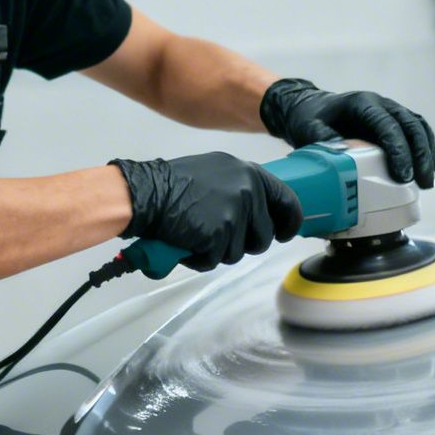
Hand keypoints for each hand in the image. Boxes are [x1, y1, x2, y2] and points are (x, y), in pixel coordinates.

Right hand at [111, 153, 303, 269]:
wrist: (145, 194)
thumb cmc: (173, 185)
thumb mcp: (216, 174)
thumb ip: (240, 189)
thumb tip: (258, 213)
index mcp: (250, 174)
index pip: (286, 202)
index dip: (289, 223)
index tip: (284, 233)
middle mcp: (248, 192)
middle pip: (263, 236)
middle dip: (244, 243)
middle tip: (219, 237)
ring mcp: (235, 214)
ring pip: (238, 252)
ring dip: (218, 251)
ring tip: (196, 234)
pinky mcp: (219, 235)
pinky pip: (214, 260)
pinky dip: (199, 258)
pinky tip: (186, 242)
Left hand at [259, 78, 434, 187]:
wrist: (310, 108)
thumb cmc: (309, 118)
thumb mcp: (308, 128)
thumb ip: (322, 139)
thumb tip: (343, 155)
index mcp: (363, 103)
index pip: (388, 124)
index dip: (399, 149)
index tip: (402, 174)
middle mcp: (382, 104)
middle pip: (411, 125)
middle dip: (420, 154)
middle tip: (422, 182)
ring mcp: (391, 112)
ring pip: (419, 128)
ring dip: (426, 154)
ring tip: (427, 181)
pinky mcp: (394, 122)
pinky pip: (416, 133)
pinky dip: (424, 151)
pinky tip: (424, 171)